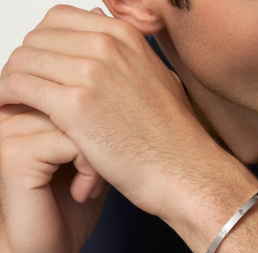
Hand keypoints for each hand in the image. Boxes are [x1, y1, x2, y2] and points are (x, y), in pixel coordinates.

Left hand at [0, 5, 218, 224]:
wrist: (185, 171)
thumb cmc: (174, 140)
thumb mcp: (159, 83)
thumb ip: (131, 61)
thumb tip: (108, 48)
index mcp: (124, 37)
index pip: (59, 22)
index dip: (42, 47)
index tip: (39, 70)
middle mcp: (107, 45)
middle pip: (37, 39)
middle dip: (24, 64)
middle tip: (22, 91)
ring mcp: (92, 72)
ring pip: (23, 60)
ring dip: (12, 82)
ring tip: (14, 105)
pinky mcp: (77, 105)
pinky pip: (18, 86)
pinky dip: (6, 98)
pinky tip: (10, 114)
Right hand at [0, 104, 108, 252]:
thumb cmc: (70, 209)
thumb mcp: (90, 155)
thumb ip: (96, 122)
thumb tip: (122, 94)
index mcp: (29, 110)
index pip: (75, 87)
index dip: (102, 121)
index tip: (106, 154)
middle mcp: (13, 114)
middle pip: (77, 98)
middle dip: (100, 135)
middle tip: (101, 169)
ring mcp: (9, 132)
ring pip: (77, 119)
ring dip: (98, 155)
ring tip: (92, 182)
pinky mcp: (15, 155)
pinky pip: (69, 142)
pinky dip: (89, 168)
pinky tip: (83, 192)